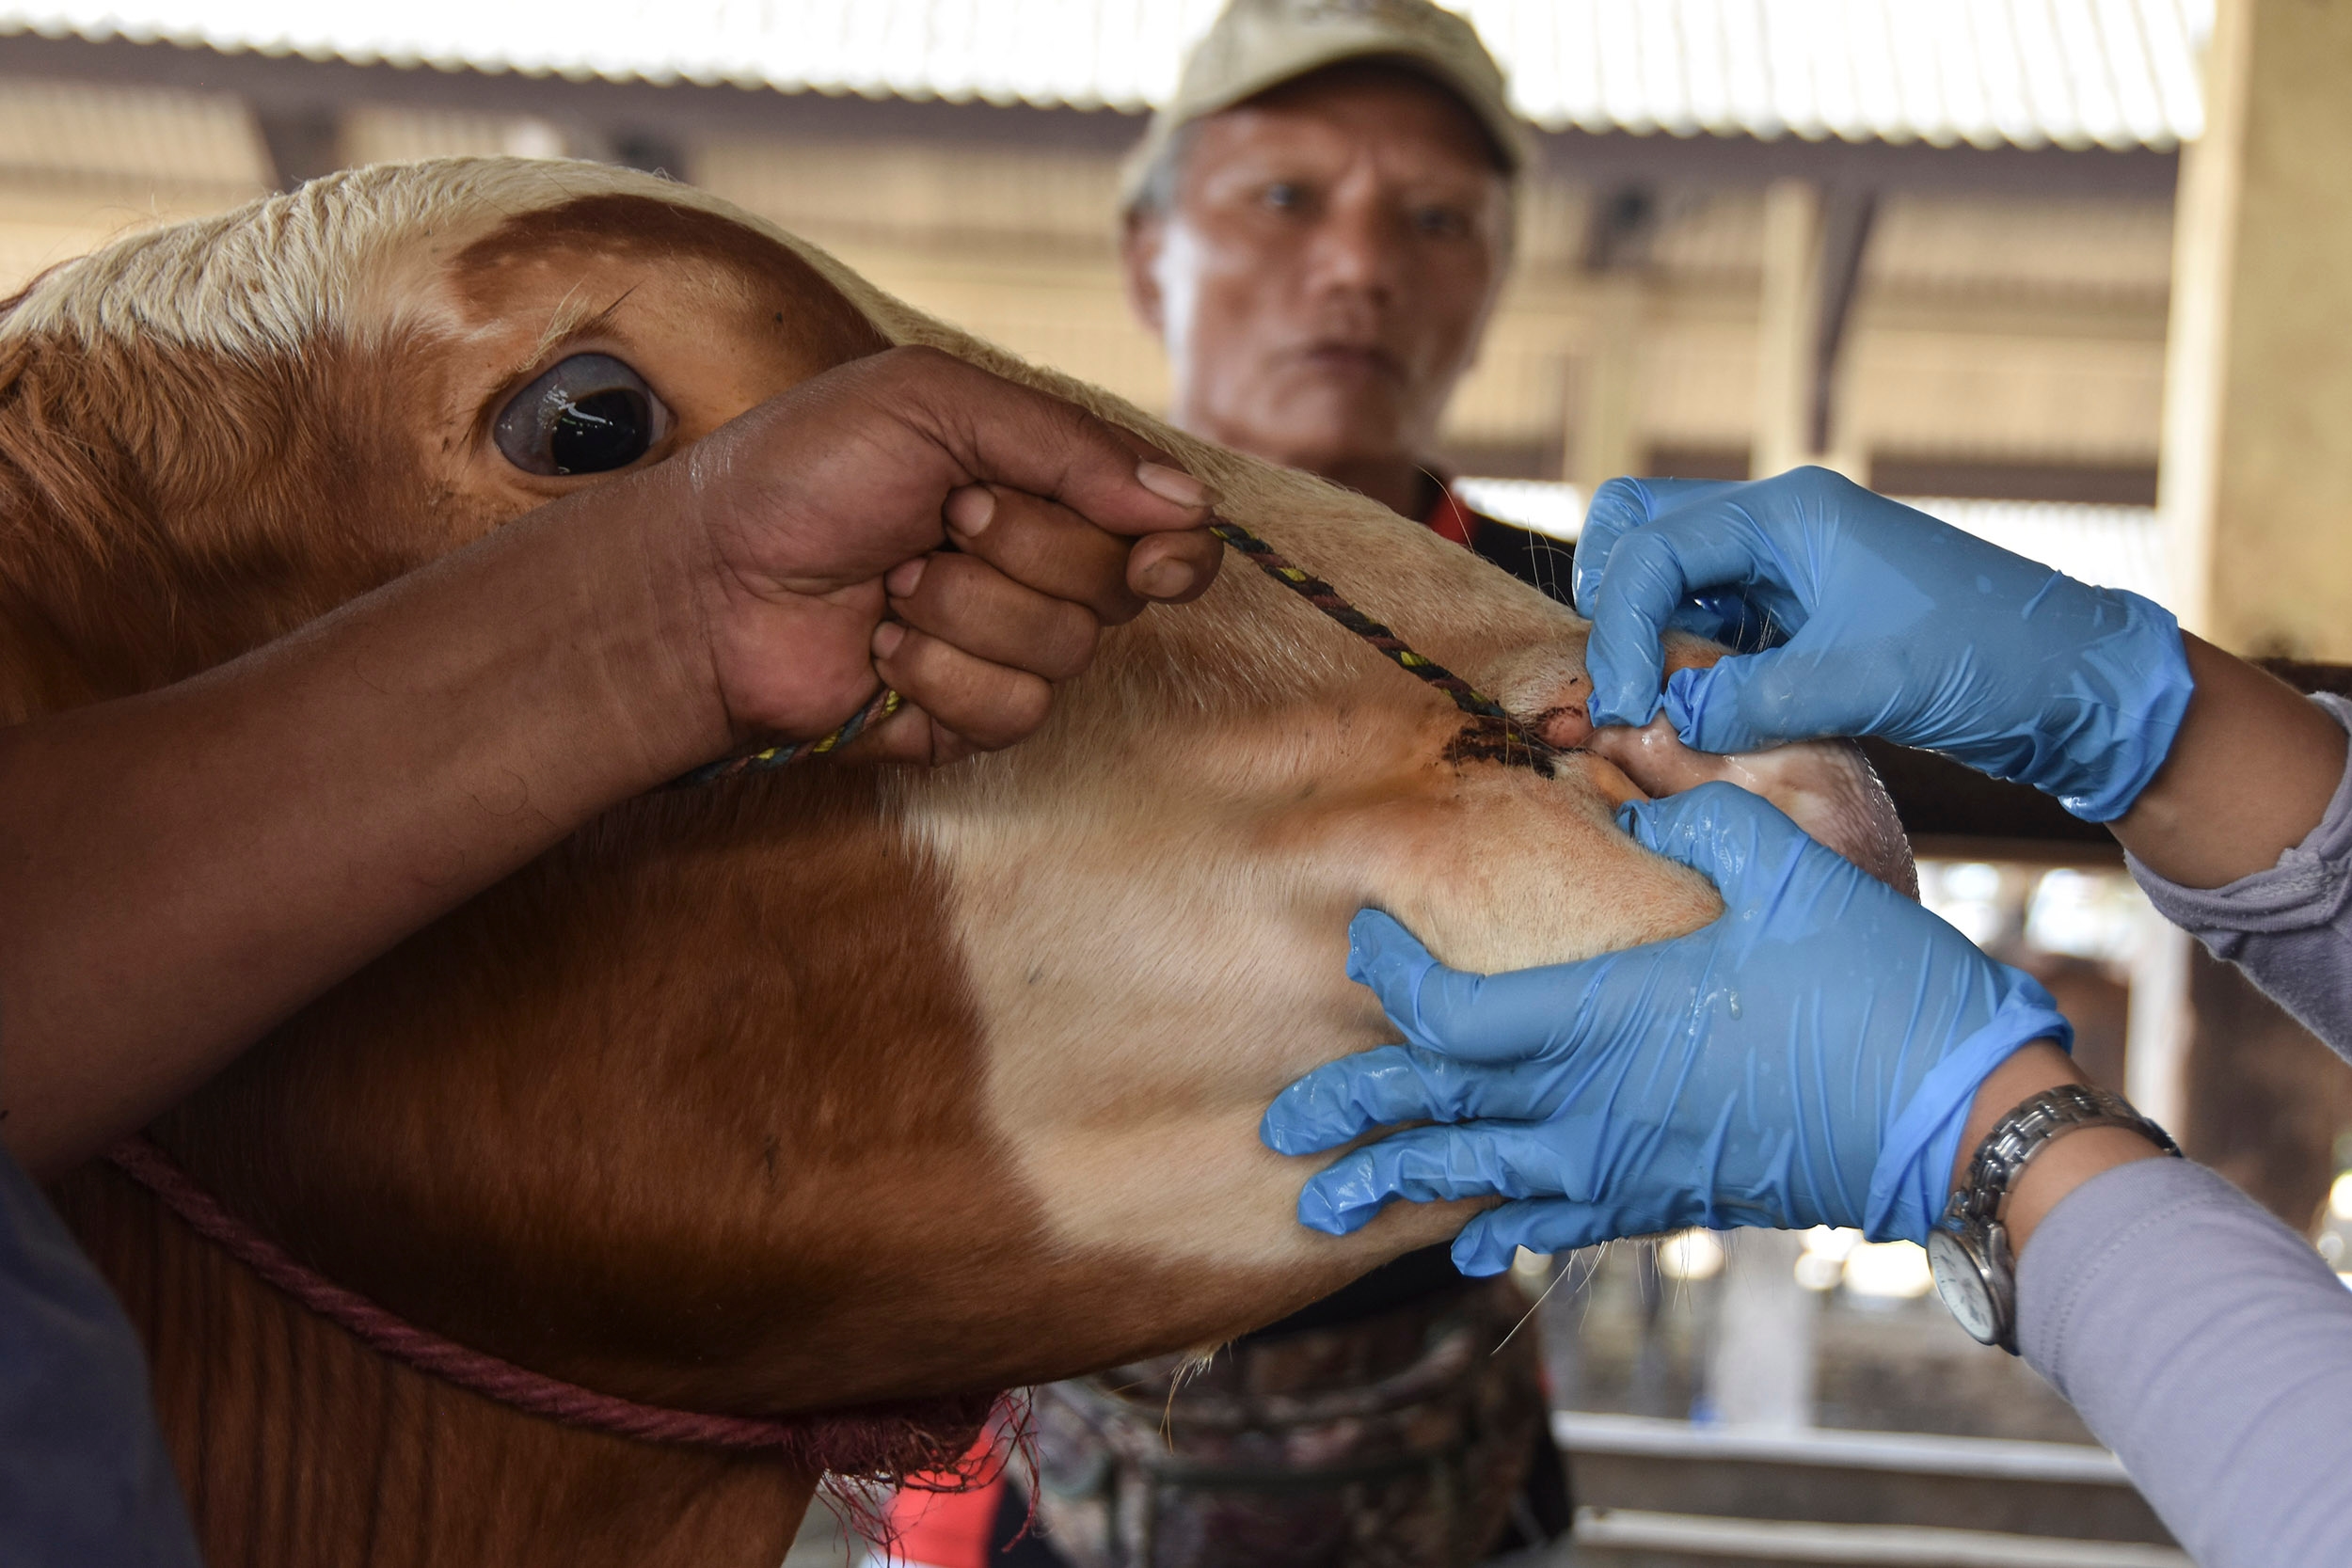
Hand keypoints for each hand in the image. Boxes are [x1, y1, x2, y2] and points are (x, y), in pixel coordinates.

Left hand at [678, 346, 1220, 763]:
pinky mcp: (962, 720)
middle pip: (1118, 586)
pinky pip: (1012, 712)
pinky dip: (940, 674)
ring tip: (890, 584)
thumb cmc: (801, 470)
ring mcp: (1000, 648)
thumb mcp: (932, 405)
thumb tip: (1189, 504)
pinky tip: (880, 650)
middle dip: (1026, 547)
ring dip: (968, 610)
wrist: (705, 577)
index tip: (1151, 551)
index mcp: (1040, 485)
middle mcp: (1034, 568)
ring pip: (1066, 653)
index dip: (1174, 547)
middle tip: (940, 520)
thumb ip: (1066, 444)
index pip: (1163, 528)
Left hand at [1260, 782, 2068, 1274]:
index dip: (1391, 982)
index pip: (1449, 1015)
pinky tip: (1467, 1249)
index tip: (1360, 942)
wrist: (1956, 1118)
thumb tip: (1635, 756)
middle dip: (1352, 1119)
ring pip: (1480, 1183)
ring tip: (1323, 1211)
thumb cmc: (1870, 983)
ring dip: (1397, 1191)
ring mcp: (1627, 1164)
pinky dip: (1504, 1232)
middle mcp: (1593, 1102)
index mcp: (1605, 1014)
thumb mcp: (1786, 863)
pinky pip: (1560, 1225)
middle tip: (1278, 1131)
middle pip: (1437, 1115)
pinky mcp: (1668, 1200)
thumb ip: (1692, 805)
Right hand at [1571, 467, 2192, 821]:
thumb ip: (1748, 698)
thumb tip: (1667, 716)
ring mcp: (1790, 567)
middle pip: (1645, 529)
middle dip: (1617, 604)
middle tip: (1627, 683)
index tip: (1625, 706)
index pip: (1656, 548)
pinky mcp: (1802, 614)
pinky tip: (1707, 712)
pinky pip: (1715, 621)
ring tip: (1663, 708)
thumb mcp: (1862, 683)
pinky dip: (1693, 661)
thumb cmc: (1987, 662)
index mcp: (1793, 513)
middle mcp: (1782, 525)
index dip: (1623, 629)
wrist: (2075, 685)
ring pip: (1675, 578)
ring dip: (1655, 637)